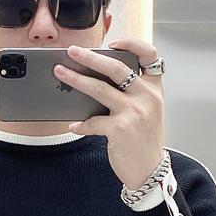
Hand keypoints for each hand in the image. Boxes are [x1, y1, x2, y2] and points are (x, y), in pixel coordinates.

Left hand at [53, 38, 165, 189]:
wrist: (149, 172)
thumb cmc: (144, 141)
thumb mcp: (147, 112)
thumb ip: (131, 94)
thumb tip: (97, 80)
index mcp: (154, 90)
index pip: (149, 56)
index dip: (132, 44)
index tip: (113, 43)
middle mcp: (147, 97)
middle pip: (116, 68)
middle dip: (91, 57)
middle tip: (73, 51)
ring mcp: (134, 112)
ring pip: (100, 89)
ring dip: (76, 79)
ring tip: (60, 72)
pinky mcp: (120, 128)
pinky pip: (93, 121)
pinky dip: (82, 124)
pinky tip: (74, 126)